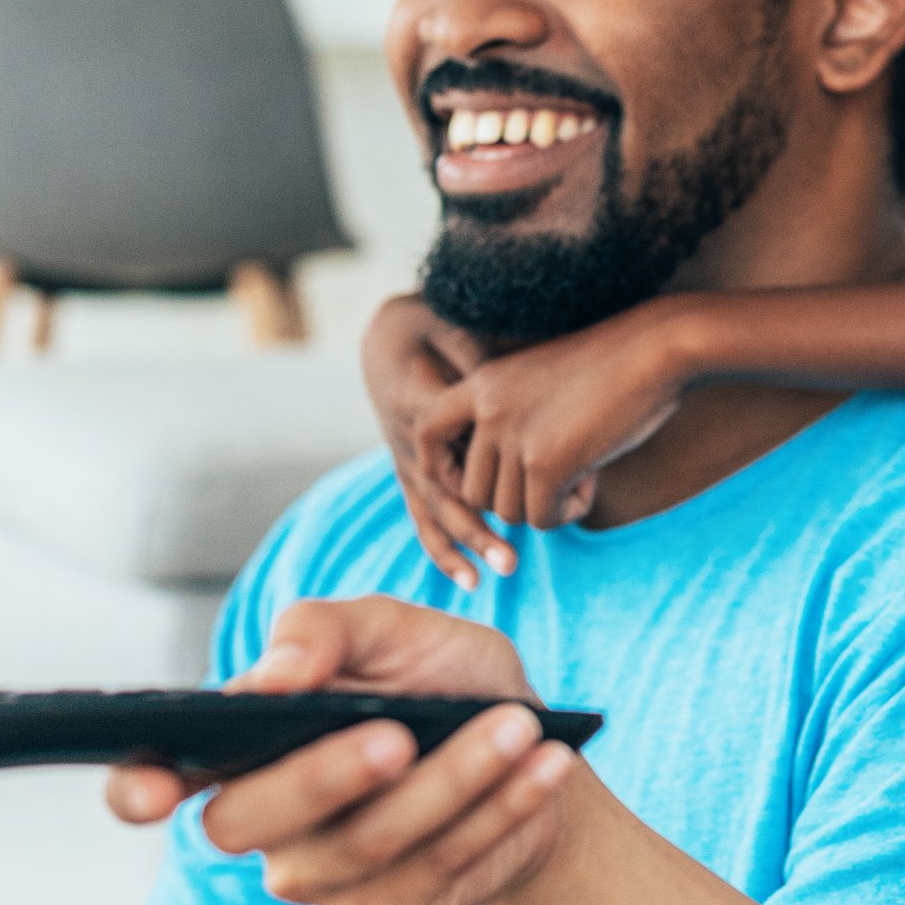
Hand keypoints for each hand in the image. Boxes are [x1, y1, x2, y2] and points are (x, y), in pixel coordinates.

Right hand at [102, 596, 581, 904]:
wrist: (531, 745)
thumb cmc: (442, 680)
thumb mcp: (396, 630)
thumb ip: (326, 630)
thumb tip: (272, 673)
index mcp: (243, 744)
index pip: (154, 777)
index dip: (138, 786)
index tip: (153, 786)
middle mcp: (264, 819)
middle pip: (254, 820)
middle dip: (327, 776)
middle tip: (402, 734)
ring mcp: (320, 876)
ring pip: (365, 844)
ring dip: (452, 781)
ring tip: (518, 726)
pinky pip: (434, 870)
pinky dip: (498, 811)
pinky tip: (543, 767)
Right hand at [368, 290, 514, 590]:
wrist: (386, 336)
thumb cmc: (427, 324)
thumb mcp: (448, 323)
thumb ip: (472, 353)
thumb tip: (498, 383)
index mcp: (414, 400)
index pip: (448, 446)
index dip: (481, 471)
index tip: (518, 492)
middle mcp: (404, 439)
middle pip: (441, 492)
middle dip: (476, 528)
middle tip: (513, 558)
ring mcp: (404, 459)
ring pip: (431, 511)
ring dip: (466, 545)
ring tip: (504, 570)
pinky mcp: (411, 472)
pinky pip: (422, 516)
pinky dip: (443, 550)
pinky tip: (471, 581)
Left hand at [409, 303, 703, 540]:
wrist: (658, 348)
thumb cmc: (617, 363)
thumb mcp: (548, 382)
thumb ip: (517, 419)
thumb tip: (508, 484)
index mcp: (484, 382)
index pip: (427, 431)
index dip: (440, 467)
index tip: (468, 482)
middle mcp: (488, 408)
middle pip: (475, 491)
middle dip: (515, 498)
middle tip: (560, 474)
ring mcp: (513, 435)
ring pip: (507, 511)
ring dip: (546, 505)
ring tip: (583, 470)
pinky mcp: (544, 463)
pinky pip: (541, 518)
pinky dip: (569, 510)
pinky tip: (594, 479)